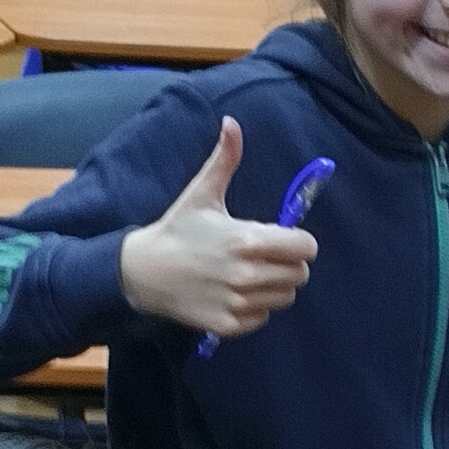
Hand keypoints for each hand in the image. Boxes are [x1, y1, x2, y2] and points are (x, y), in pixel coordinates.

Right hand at [119, 120, 317, 339]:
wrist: (143, 273)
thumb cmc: (178, 230)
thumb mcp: (202, 193)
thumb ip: (225, 159)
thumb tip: (232, 122)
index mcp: (247, 239)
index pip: (306, 247)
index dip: (298, 242)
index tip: (280, 239)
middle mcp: (246, 274)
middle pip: (299, 274)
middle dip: (287, 263)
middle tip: (262, 256)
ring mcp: (238, 302)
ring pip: (285, 297)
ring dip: (273, 286)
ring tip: (247, 274)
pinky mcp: (228, 325)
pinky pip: (264, 318)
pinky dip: (254, 308)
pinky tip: (233, 293)